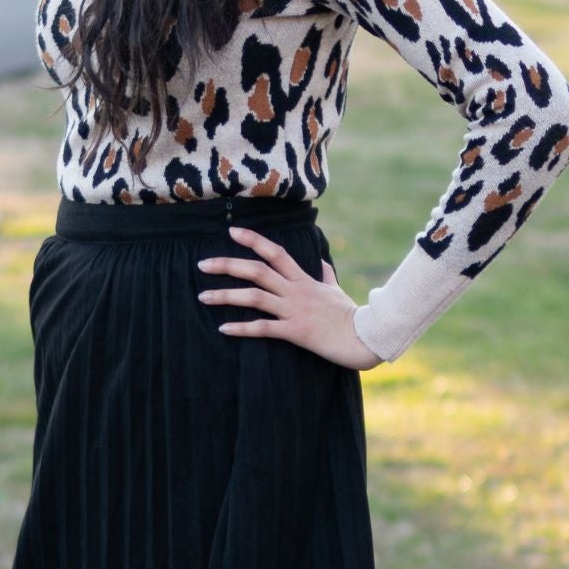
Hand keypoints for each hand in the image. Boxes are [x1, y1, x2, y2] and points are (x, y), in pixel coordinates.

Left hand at [196, 226, 384, 370]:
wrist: (366, 336)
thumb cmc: (351, 315)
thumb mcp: (337, 291)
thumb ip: (326, 276)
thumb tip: (323, 264)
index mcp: (304, 279)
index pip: (275, 252)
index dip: (253, 240)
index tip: (231, 232)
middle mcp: (296, 290)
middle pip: (256, 270)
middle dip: (227, 265)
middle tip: (202, 264)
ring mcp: (294, 310)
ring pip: (254, 297)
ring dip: (226, 296)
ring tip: (203, 297)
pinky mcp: (295, 331)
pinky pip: (263, 328)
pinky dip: (242, 328)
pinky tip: (223, 328)